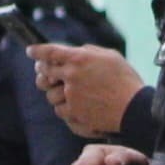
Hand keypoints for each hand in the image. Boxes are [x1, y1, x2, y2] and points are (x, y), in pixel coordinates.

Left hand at [29, 41, 144, 134]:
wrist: (134, 108)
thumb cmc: (126, 81)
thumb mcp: (109, 56)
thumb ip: (87, 52)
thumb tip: (73, 52)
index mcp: (79, 58)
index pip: (49, 52)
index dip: (37, 51)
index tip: (30, 51)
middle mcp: (71, 76)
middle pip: (44, 73)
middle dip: (42, 72)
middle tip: (47, 74)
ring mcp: (71, 96)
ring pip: (50, 95)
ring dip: (56, 93)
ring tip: (70, 92)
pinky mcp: (73, 112)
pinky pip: (59, 110)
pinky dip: (65, 108)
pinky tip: (76, 105)